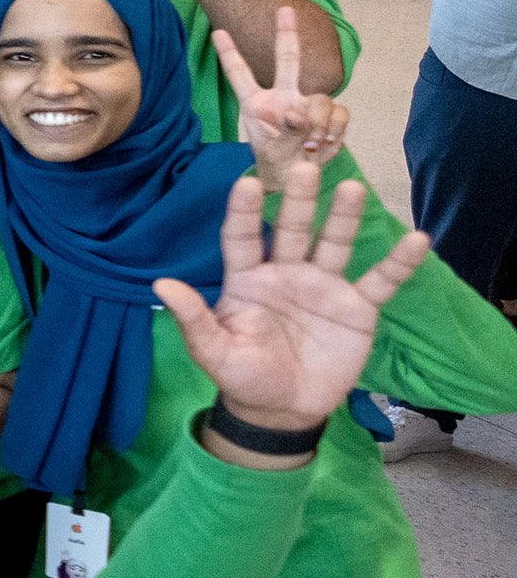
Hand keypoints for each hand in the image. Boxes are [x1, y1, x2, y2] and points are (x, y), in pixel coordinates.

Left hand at [159, 164, 427, 437]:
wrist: (283, 410)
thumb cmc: (243, 377)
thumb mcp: (214, 352)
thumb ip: (193, 318)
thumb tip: (161, 285)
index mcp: (248, 280)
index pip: (243, 238)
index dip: (245, 212)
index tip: (246, 183)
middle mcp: (286, 274)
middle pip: (294, 230)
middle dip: (298, 201)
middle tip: (304, 166)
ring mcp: (323, 287)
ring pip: (335, 244)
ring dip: (343, 218)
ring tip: (351, 188)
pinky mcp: (357, 308)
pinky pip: (381, 281)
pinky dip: (399, 262)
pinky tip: (416, 239)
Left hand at [218, 6, 350, 166]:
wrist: (296, 179)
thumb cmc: (276, 163)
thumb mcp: (271, 152)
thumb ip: (283, 133)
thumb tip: (296, 113)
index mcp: (256, 104)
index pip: (240, 75)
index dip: (229, 53)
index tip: (216, 31)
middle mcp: (283, 97)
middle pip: (287, 60)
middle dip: (286, 33)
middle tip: (284, 9)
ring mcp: (307, 104)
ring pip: (321, 99)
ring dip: (318, 124)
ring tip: (308, 147)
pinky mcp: (331, 115)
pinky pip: (340, 113)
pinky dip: (335, 130)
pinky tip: (325, 144)